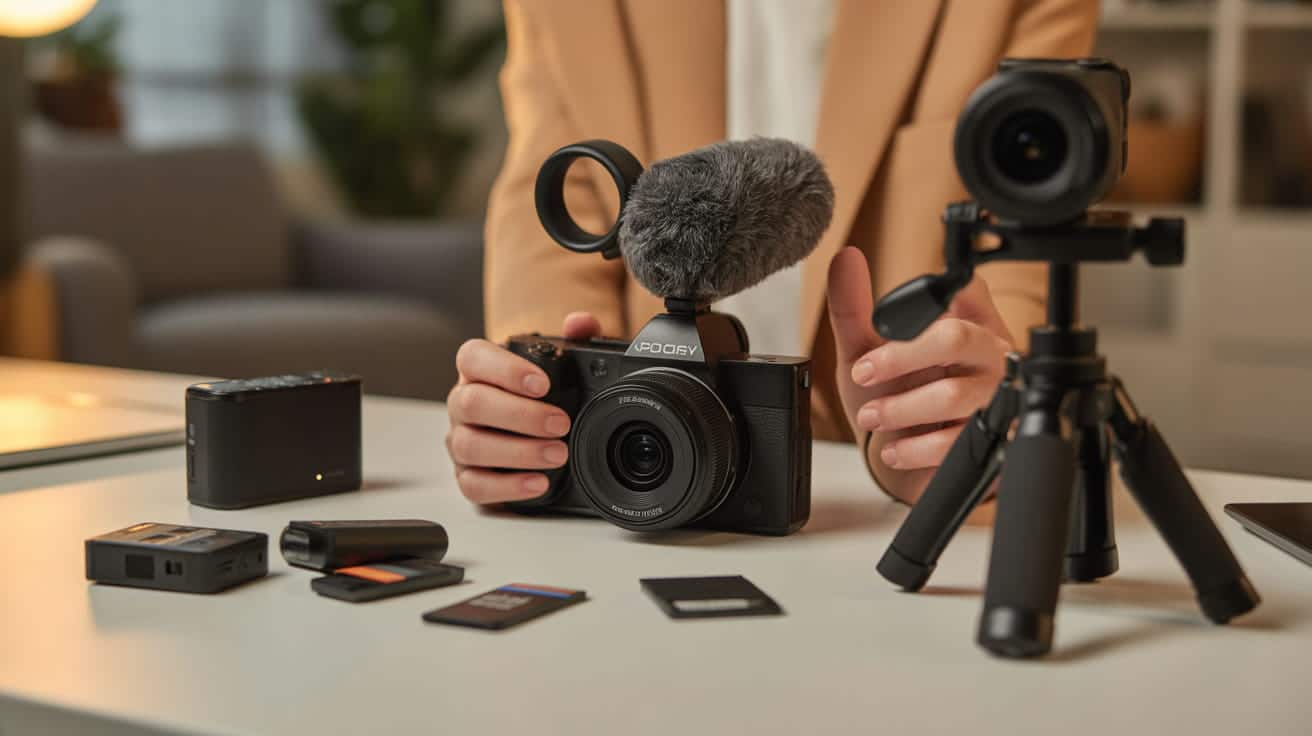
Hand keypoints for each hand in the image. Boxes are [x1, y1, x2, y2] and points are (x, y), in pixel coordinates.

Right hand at [446, 312, 600, 504]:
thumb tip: (581, 322)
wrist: (533, 431)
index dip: (504, 369)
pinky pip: (473, 485)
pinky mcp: (467, 475)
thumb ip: (574, 338)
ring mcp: (461, 439)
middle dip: (519, 415)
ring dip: (517, 452)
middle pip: (471, 403)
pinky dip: (507, 487)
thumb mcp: (561, 364)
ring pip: (469, 445)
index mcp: (479, 369)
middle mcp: (463, 402)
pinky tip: (538, 482)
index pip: (473, 358)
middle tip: (560, 423)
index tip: (542, 384)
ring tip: (557, 454)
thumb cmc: (541, 394)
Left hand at [827, 248, 1013, 505]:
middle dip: (901, 357)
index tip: (882, 322)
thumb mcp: (866, 351)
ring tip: (871, 417)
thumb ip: (854, 309)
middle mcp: (987, 355)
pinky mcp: (992, 440)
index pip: (966, 289)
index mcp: (965, 322)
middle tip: (863, 374)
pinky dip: (914, 447)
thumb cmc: (896, 395)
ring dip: (900, 408)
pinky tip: (893, 449)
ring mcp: (994, 397)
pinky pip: (956, 441)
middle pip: (957, 338)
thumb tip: (845, 258)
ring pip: (953, 395)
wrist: (910, 461)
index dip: (931, 295)